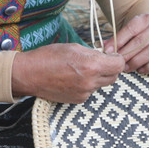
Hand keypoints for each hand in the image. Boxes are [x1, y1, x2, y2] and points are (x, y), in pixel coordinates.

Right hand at [11, 43, 125, 103]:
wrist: (29, 75)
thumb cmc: (48, 57)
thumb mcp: (73, 47)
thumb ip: (93, 53)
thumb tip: (104, 56)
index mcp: (91, 65)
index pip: (119, 65)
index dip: (117, 58)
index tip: (111, 55)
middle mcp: (91, 82)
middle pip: (113, 76)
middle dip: (109, 68)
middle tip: (97, 61)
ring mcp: (85, 93)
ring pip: (101, 84)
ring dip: (97, 77)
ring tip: (80, 69)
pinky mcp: (78, 100)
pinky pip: (90, 91)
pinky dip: (87, 84)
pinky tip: (73, 78)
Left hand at [103, 13, 148, 73]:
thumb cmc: (139, 36)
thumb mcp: (129, 32)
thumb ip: (117, 39)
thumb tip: (103, 47)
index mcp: (147, 19)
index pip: (131, 29)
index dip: (118, 40)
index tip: (107, 50)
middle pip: (140, 42)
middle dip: (125, 54)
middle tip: (116, 62)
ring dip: (135, 62)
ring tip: (125, 67)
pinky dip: (147, 67)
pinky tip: (139, 69)